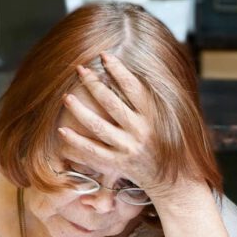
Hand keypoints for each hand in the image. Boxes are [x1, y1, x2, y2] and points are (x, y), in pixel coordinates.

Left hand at [58, 55, 181, 200]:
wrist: (174, 181)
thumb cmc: (170, 145)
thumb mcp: (171, 121)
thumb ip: (154, 101)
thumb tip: (136, 74)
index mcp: (154, 116)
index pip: (133, 87)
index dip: (118, 70)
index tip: (104, 55)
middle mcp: (141, 131)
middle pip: (111, 102)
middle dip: (93, 83)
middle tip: (80, 69)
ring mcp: (129, 148)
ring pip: (98, 126)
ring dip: (79, 110)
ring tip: (66, 97)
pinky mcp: (119, 164)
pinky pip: (92, 152)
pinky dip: (76, 142)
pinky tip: (62, 131)